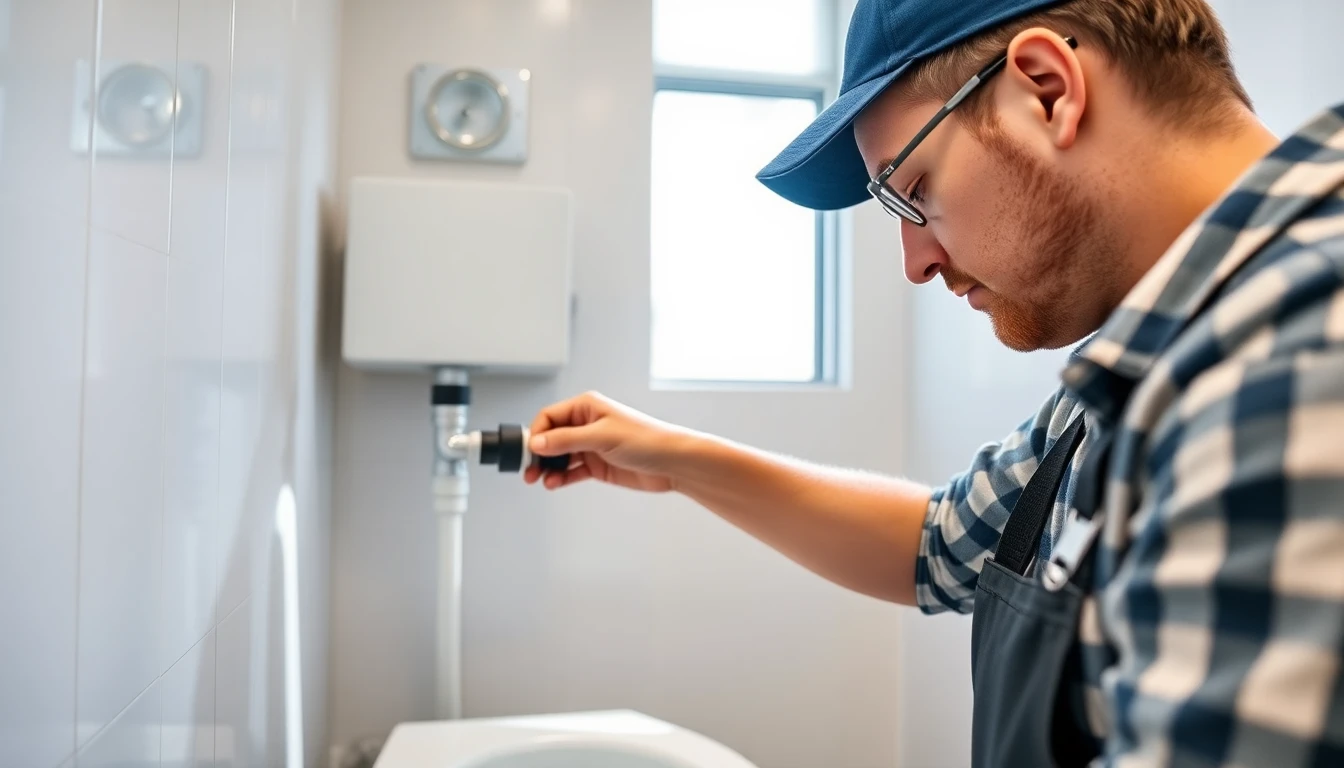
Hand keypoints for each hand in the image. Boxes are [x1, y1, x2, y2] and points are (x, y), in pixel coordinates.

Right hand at [524, 391, 692, 492]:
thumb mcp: (601, 436)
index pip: (549, 417)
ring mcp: (591, 446)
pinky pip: (571, 471)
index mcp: (586, 407)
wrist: (672, 463)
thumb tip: (537, 443)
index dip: (537, 434)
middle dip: (538, 454)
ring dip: (548, 469)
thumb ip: (566, 440)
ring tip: (541, 480)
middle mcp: (586, 424)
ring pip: (559, 457)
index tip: (529, 452)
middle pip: (551, 438)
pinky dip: (561, 478)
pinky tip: (554, 484)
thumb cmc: (646, 439)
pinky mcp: (597, 465)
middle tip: (529, 471)